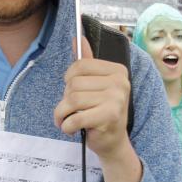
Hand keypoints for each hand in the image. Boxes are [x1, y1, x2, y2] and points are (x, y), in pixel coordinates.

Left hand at [53, 37, 131, 161]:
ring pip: (72, 100)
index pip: (80, 65)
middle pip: (74, 83)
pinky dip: (66, 126)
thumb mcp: (95, 86)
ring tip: (66, 120)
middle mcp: (120, 82)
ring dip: (62, 114)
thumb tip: (77, 38)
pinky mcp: (109, 117)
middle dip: (65, 100)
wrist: (113, 143)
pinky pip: (74, 118)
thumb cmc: (101, 113)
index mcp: (118, 71)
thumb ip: (87, 62)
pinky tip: (72, 129)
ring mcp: (116, 99)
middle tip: (70, 110)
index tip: (72, 92)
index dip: (69, 80)